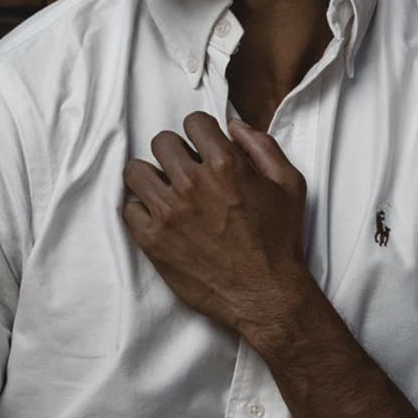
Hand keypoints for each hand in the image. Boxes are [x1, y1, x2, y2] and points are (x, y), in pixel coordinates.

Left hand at [122, 112, 312, 340]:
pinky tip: (161, 220)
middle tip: (186, 173)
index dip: (200, 134)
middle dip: (175, 154)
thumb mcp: (288, 184)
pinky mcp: (153, 241)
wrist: (266, 294)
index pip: (193, 122)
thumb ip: (262, 146)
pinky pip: (129, 209)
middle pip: (161, 142)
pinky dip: (142, 212)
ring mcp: (169, 213)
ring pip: (135, 172)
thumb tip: (234, 126)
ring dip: (151, 178)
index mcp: (225, 165)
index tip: (202, 149)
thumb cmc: (279, 241)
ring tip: (166, 193)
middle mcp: (192, 184)